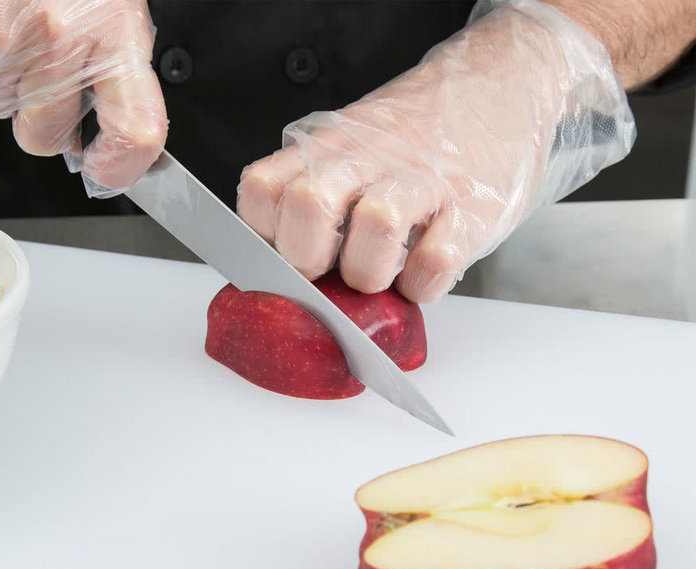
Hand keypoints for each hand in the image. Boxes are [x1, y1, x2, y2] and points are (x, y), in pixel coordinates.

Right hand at [0, 0, 166, 195]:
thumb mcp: (118, 11)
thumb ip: (123, 76)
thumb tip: (126, 140)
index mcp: (112, 32)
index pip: (133, 130)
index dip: (121, 166)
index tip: (109, 170)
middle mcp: (54, 37)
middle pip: (44, 138)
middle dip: (48, 120)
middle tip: (53, 74)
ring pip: (1, 109)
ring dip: (11, 84)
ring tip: (22, 31)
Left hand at [238, 0, 634, 301]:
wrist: (506, 84)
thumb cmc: (421, 135)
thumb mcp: (355, 144)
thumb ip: (317, 189)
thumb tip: (284, 269)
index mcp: (329, 146)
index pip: (262, 191)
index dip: (265, 236)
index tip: (287, 254)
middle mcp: (369, 156)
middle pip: (307, 205)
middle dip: (309, 260)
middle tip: (331, 272)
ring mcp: (423, 180)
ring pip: (375, 227)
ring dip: (371, 273)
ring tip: (385, 271)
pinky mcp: (472, 209)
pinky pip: (435, 262)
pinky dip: (422, 284)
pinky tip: (422, 270)